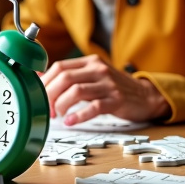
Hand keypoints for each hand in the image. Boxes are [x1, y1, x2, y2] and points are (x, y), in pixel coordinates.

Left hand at [40, 54, 169, 125]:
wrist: (145, 96)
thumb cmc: (113, 88)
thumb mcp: (92, 76)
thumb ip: (70, 76)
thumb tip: (39, 78)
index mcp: (90, 62)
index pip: (59, 66)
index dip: (46, 82)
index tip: (39, 95)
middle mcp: (98, 69)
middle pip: (65, 78)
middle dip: (51, 94)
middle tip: (48, 109)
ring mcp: (108, 84)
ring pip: (76, 91)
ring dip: (62, 105)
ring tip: (58, 116)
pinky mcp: (116, 100)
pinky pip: (94, 107)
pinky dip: (79, 115)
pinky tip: (71, 121)